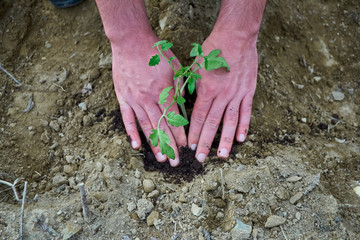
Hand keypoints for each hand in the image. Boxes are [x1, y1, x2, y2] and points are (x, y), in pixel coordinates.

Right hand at [111, 34, 185, 166]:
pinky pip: (127, 118)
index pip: (174, 119)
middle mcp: (149, 99)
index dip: (180, 134)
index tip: (186, 147)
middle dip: (170, 146)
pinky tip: (136, 145)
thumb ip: (179, 87)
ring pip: (146, 126)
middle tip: (175, 161)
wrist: (131, 41)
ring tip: (160, 158)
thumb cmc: (155, 51)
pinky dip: (131, 132)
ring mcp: (135, 100)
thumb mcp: (175, 66)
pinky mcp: (123, 97)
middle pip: (161, 127)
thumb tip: (183, 104)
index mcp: (163, 91)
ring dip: (154, 144)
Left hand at [188, 31, 257, 161]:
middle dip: (205, 143)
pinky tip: (242, 139)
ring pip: (230, 122)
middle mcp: (222, 95)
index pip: (198, 117)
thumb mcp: (194, 66)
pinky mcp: (248, 91)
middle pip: (212, 124)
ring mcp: (237, 94)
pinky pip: (246, 112)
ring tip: (221, 156)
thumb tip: (182, 102)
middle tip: (201, 159)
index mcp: (206, 89)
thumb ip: (189, 85)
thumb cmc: (212, 50)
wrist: (236, 37)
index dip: (193, 133)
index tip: (190, 147)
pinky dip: (244, 126)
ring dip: (226, 141)